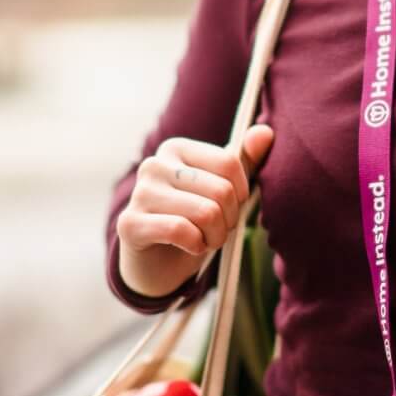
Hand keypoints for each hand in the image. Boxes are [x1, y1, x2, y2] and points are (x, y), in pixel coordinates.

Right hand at [116, 125, 274, 297]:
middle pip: (221, 190)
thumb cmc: (194, 219)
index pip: (230, 162)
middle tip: (217, 229)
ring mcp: (139, 193)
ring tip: (206, 239)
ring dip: (216, 236)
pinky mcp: (130, 224)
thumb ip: (244, 161)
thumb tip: (266, 132)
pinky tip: (191, 247)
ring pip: (206, 213)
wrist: (158, 263)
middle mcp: (154, 165)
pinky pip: (181, 231)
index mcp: (177, 148)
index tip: (230, 207)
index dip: (241, 193)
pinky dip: (197, 245)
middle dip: (229, 219)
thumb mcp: (223, 189)